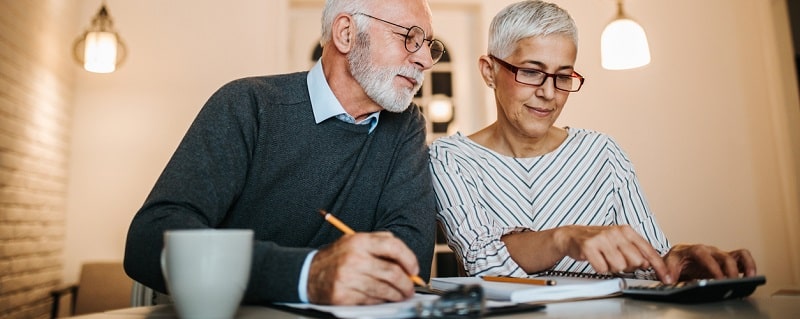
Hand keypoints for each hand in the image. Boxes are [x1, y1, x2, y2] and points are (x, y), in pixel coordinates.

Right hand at [306, 231, 419, 304]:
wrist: (307, 274)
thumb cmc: (336, 258)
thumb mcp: (355, 241)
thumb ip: (379, 242)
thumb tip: (406, 258)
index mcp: (359, 241)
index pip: (393, 246)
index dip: (409, 259)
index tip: (414, 269)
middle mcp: (354, 258)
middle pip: (392, 272)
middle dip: (406, 283)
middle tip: (410, 288)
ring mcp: (348, 278)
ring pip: (384, 289)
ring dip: (397, 295)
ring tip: (401, 295)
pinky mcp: (344, 295)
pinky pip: (371, 300)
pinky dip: (382, 301)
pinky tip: (384, 298)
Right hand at [554, 225, 669, 281]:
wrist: (572, 235)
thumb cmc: (598, 240)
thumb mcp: (619, 241)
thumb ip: (636, 251)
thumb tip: (648, 263)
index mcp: (626, 230)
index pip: (648, 250)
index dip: (659, 266)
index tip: (666, 277)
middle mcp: (616, 232)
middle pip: (635, 262)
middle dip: (628, 266)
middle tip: (617, 260)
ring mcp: (602, 238)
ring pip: (619, 266)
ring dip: (612, 267)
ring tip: (604, 258)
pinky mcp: (589, 246)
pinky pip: (602, 268)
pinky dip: (600, 268)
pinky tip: (596, 259)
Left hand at [663, 244, 756, 280]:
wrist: (679, 257)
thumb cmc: (676, 259)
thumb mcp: (669, 263)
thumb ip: (669, 270)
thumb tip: (669, 280)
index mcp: (694, 250)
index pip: (704, 255)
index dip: (712, 266)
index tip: (718, 278)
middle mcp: (710, 251)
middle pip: (724, 256)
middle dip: (730, 270)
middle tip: (732, 284)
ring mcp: (720, 255)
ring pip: (737, 255)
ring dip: (746, 265)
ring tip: (750, 278)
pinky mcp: (726, 260)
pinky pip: (742, 258)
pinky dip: (749, 265)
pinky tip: (751, 276)